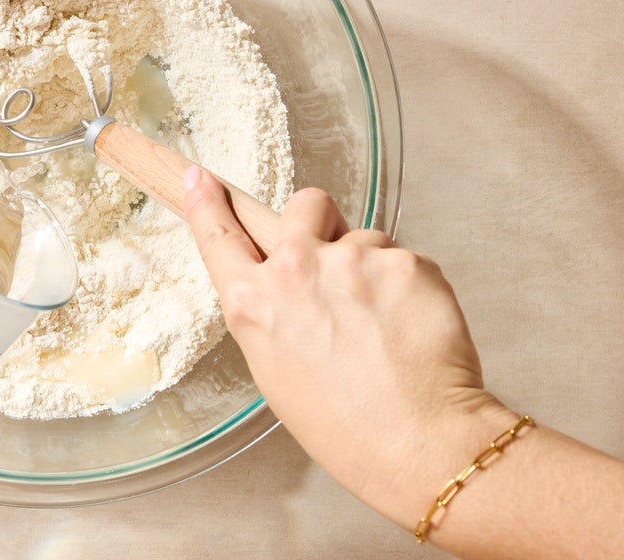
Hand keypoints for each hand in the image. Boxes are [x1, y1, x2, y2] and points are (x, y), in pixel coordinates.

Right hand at [183, 170, 513, 527]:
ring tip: (384, 326)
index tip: (204, 179)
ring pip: (364, 236)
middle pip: (304, 204)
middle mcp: (294, 271)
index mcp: (252, 303)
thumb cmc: (345, 426)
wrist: (419, 444)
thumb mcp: (275, 369)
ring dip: (372, 267)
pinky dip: (410, 287)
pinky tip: (411, 328)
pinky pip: (405, 258)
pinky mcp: (405, 262)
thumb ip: (271, 311)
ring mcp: (352, 261)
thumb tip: (285, 279)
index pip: (219, 234)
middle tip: (339, 265)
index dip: (208, 202)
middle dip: (321, 222)